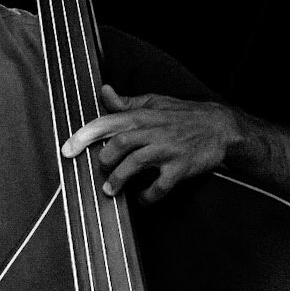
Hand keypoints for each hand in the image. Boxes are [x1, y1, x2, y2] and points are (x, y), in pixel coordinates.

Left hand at [61, 83, 234, 202]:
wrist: (222, 127)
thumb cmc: (185, 116)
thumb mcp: (156, 102)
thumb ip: (128, 102)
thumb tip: (104, 92)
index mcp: (144, 115)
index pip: (108, 123)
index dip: (84, 136)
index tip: (67, 149)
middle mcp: (155, 131)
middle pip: (120, 143)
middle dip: (105, 159)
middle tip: (102, 169)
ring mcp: (168, 150)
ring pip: (136, 164)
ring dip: (119, 179)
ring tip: (111, 189)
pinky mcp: (182, 167)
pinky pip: (160, 185)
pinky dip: (148, 196)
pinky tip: (143, 198)